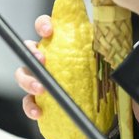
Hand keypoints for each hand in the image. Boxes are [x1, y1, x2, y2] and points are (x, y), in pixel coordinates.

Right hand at [15, 6, 138, 128]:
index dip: (43, 25)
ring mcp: (44, 80)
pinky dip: (30, 107)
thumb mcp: (109, 61)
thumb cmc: (107, 81)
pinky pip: (28, 102)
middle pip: (29, 50)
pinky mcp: (43, 102)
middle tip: (42, 60)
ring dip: (28, 80)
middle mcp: (50, 60)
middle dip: (31, 53)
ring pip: (24, 75)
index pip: (47, 28)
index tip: (49, 30)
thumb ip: (107, 47)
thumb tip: (114, 34)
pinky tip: (39, 112)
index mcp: (63, 45)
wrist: (111, 113)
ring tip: (40, 89)